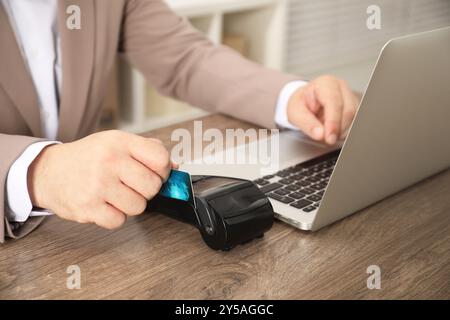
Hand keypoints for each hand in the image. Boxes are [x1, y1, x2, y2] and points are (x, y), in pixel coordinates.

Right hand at [28, 130, 172, 228]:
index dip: (163, 171)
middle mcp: (109, 161)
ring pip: (138, 206)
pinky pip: (119, 221)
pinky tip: (104, 204)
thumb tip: (175, 167)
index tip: (155, 173)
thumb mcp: (116, 143)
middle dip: (146, 190)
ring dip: (130, 204)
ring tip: (116, 194)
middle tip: (132, 185)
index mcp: (120, 142)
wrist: (48, 171)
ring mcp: (97, 185)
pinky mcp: (87, 207)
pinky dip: (115, 217)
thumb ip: (147, 151)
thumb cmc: (88, 158)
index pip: (160, 159)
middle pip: (152, 186)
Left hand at [287, 75, 359, 144]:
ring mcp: (350, 96)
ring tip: (325, 129)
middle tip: (325, 138)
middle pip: (348, 111)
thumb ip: (307, 123)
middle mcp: (341, 87)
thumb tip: (321, 134)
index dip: (333, 122)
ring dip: (340, 130)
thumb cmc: (301, 104)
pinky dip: (343, 130)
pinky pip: (354, 122)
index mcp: (325, 84)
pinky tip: (332, 130)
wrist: (305, 102)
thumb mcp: (295, 113)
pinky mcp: (354, 107)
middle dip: (337, 129)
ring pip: (354, 118)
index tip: (329, 138)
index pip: (334, 102)